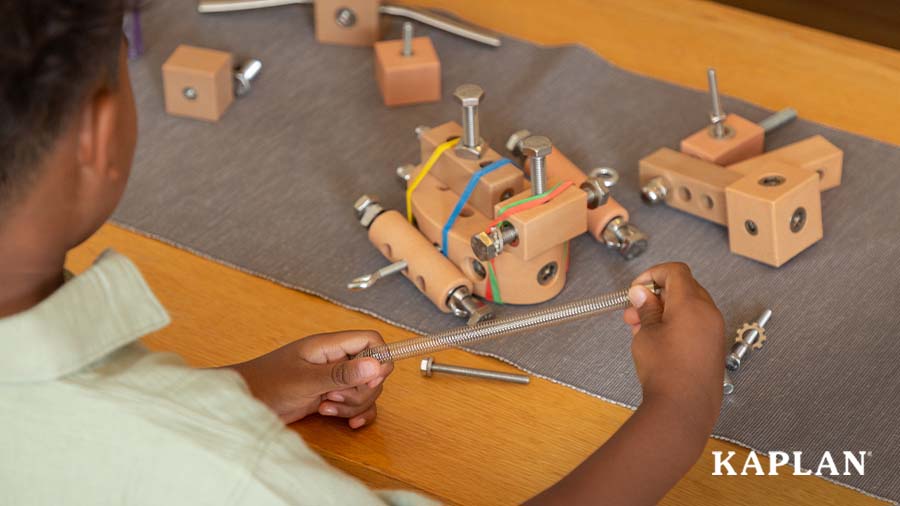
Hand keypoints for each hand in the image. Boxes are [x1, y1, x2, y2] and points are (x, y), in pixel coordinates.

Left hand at [229, 330, 392, 427]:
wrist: (243, 404)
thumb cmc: (266, 384)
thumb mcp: (305, 380)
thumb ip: (341, 374)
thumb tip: (377, 366)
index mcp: (329, 346)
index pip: (370, 340)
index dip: (379, 358)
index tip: (372, 379)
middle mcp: (335, 360)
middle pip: (373, 370)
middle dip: (362, 390)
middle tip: (335, 397)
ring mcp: (333, 380)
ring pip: (365, 390)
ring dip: (354, 404)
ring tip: (326, 407)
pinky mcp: (329, 397)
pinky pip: (357, 405)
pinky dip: (356, 414)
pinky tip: (347, 423)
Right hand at [622, 263, 724, 424]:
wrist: (684, 408)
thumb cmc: (666, 371)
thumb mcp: (646, 333)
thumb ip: (646, 309)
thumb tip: (643, 294)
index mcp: (692, 303)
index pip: (675, 271)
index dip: (653, 274)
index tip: (637, 288)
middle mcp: (708, 313)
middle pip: (683, 288)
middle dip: (656, 295)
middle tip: (635, 310)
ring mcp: (714, 331)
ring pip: (689, 307)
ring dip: (665, 311)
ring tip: (641, 328)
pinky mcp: (714, 347)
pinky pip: (696, 324)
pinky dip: (677, 324)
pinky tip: (657, 340)